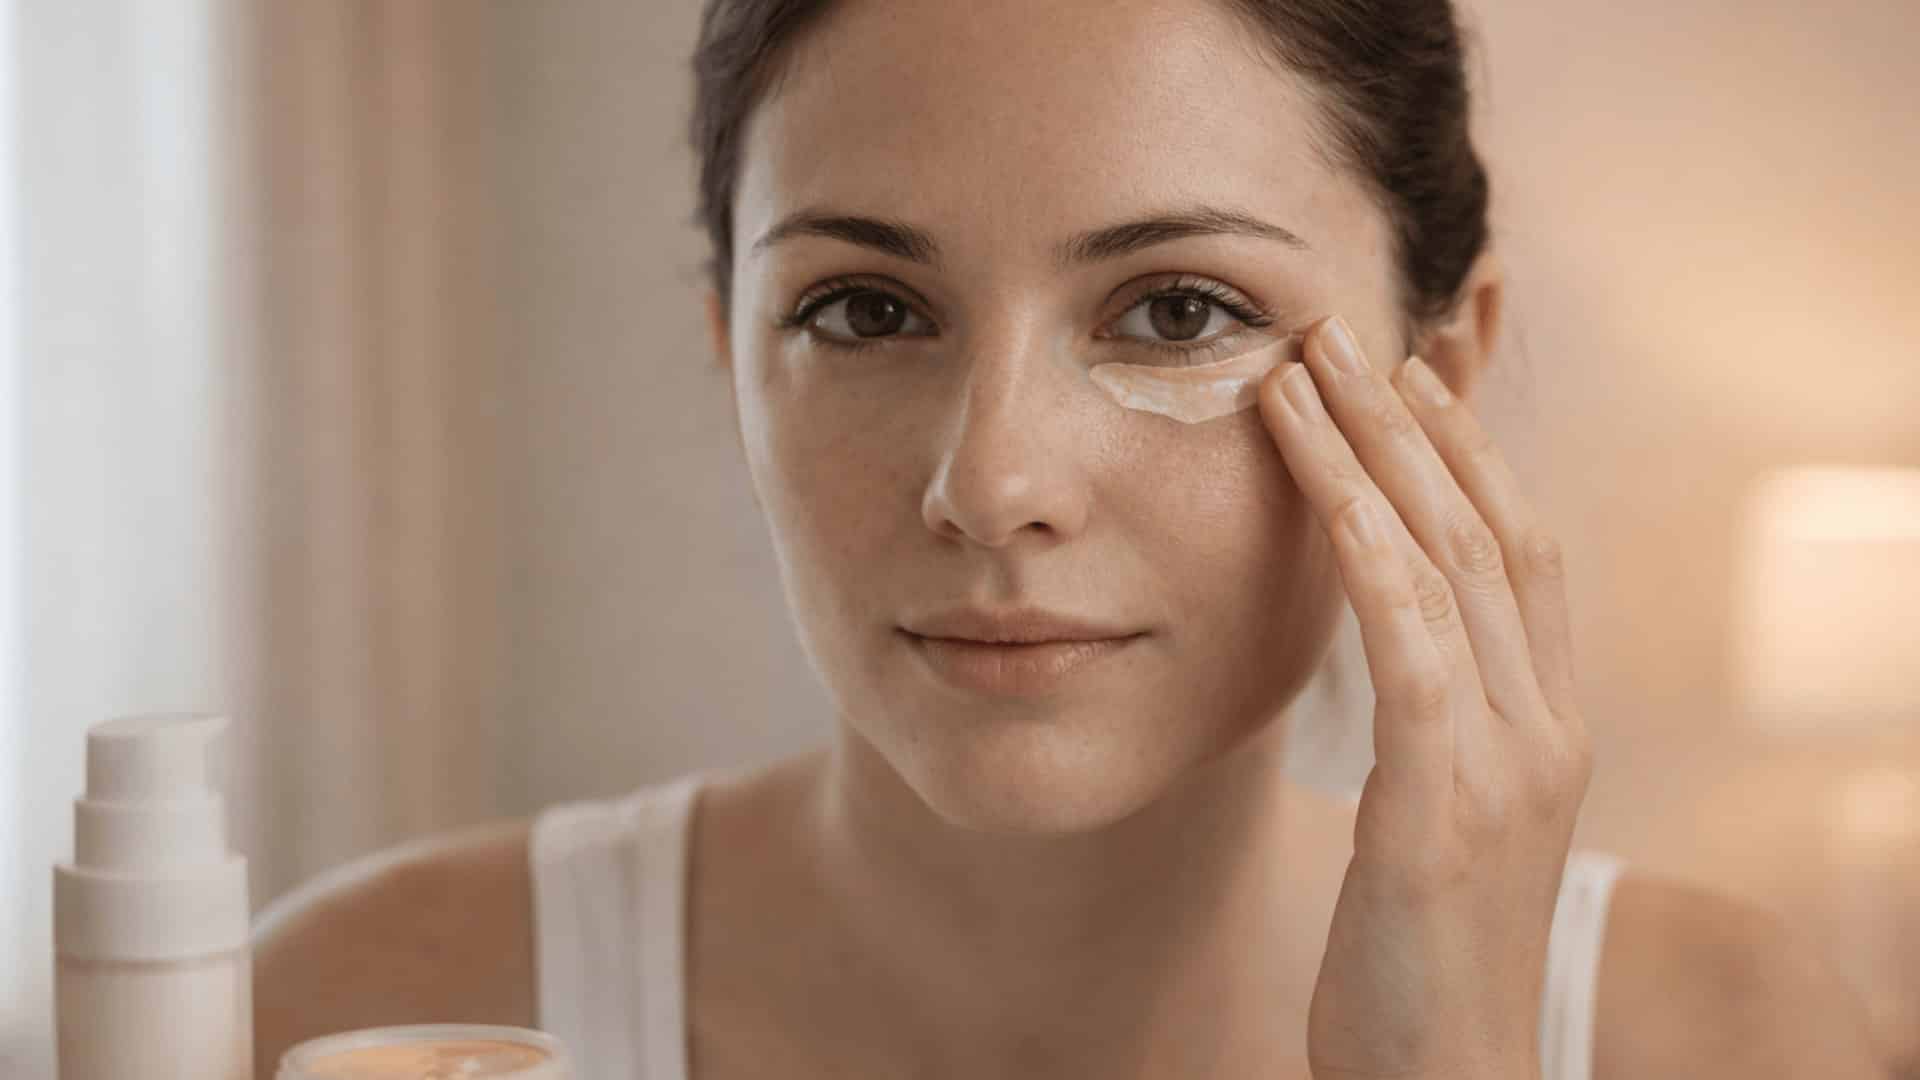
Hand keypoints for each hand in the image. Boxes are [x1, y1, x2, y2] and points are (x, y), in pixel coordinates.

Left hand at [1257, 314, 1593, 1079]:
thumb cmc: (1421, 954)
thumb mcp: (1445, 816)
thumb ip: (1441, 724)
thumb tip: (1394, 639)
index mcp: (1549, 726)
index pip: (1521, 552)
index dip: (1470, 452)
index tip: (1411, 372)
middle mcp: (1546, 729)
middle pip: (1490, 534)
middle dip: (1415, 424)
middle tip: (1347, 332)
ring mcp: (1505, 768)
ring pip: (1450, 570)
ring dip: (1375, 461)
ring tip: (1310, 375)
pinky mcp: (1439, 814)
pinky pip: (1411, 656)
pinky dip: (1371, 560)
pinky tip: (1323, 491)